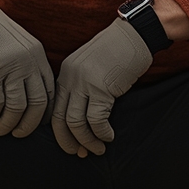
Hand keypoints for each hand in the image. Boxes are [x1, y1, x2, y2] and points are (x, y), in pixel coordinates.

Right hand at [0, 0, 53, 137]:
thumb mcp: (16, 46)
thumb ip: (26, 67)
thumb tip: (28, 101)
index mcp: (38, 56)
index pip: (49, 93)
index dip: (43, 114)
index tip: (33, 124)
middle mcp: (28, 61)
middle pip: (37, 104)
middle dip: (28, 125)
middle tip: (17, 134)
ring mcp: (10, 65)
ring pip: (17, 107)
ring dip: (8, 124)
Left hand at [52, 19, 151, 156]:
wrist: (134, 34)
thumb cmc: (118, 51)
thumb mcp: (91, 67)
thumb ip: (83, 88)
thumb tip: (84, 118)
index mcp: (65, 73)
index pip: (54, 108)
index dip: (61, 131)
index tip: (71, 144)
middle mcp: (70, 78)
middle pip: (60, 119)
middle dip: (68, 141)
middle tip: (79, 153)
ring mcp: (84, 83)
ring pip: (76, 123)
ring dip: (86, 141)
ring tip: (97, 149)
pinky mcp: (101, 88)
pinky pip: (96, 120)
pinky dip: (102, 133)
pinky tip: (109, 137)